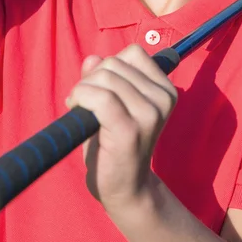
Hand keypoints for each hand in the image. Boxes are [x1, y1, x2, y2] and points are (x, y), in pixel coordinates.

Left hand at [66, 44, 177, 214]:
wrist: (125, 188)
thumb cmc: (116, 143)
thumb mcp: (113, 102)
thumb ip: (103, 77)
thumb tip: (92, 59)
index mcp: (165, 89)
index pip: (133, 53)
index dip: (109, 65)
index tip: (100, 87)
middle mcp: (162, 99)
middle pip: (114, 63)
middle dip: (91, 78)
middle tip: (85, 103)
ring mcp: (149, 114)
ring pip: (104, 77)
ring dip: (82, 90)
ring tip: (81, 110)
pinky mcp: (129, 130)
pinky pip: (100, 98)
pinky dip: (81, 98)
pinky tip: (76, 111)